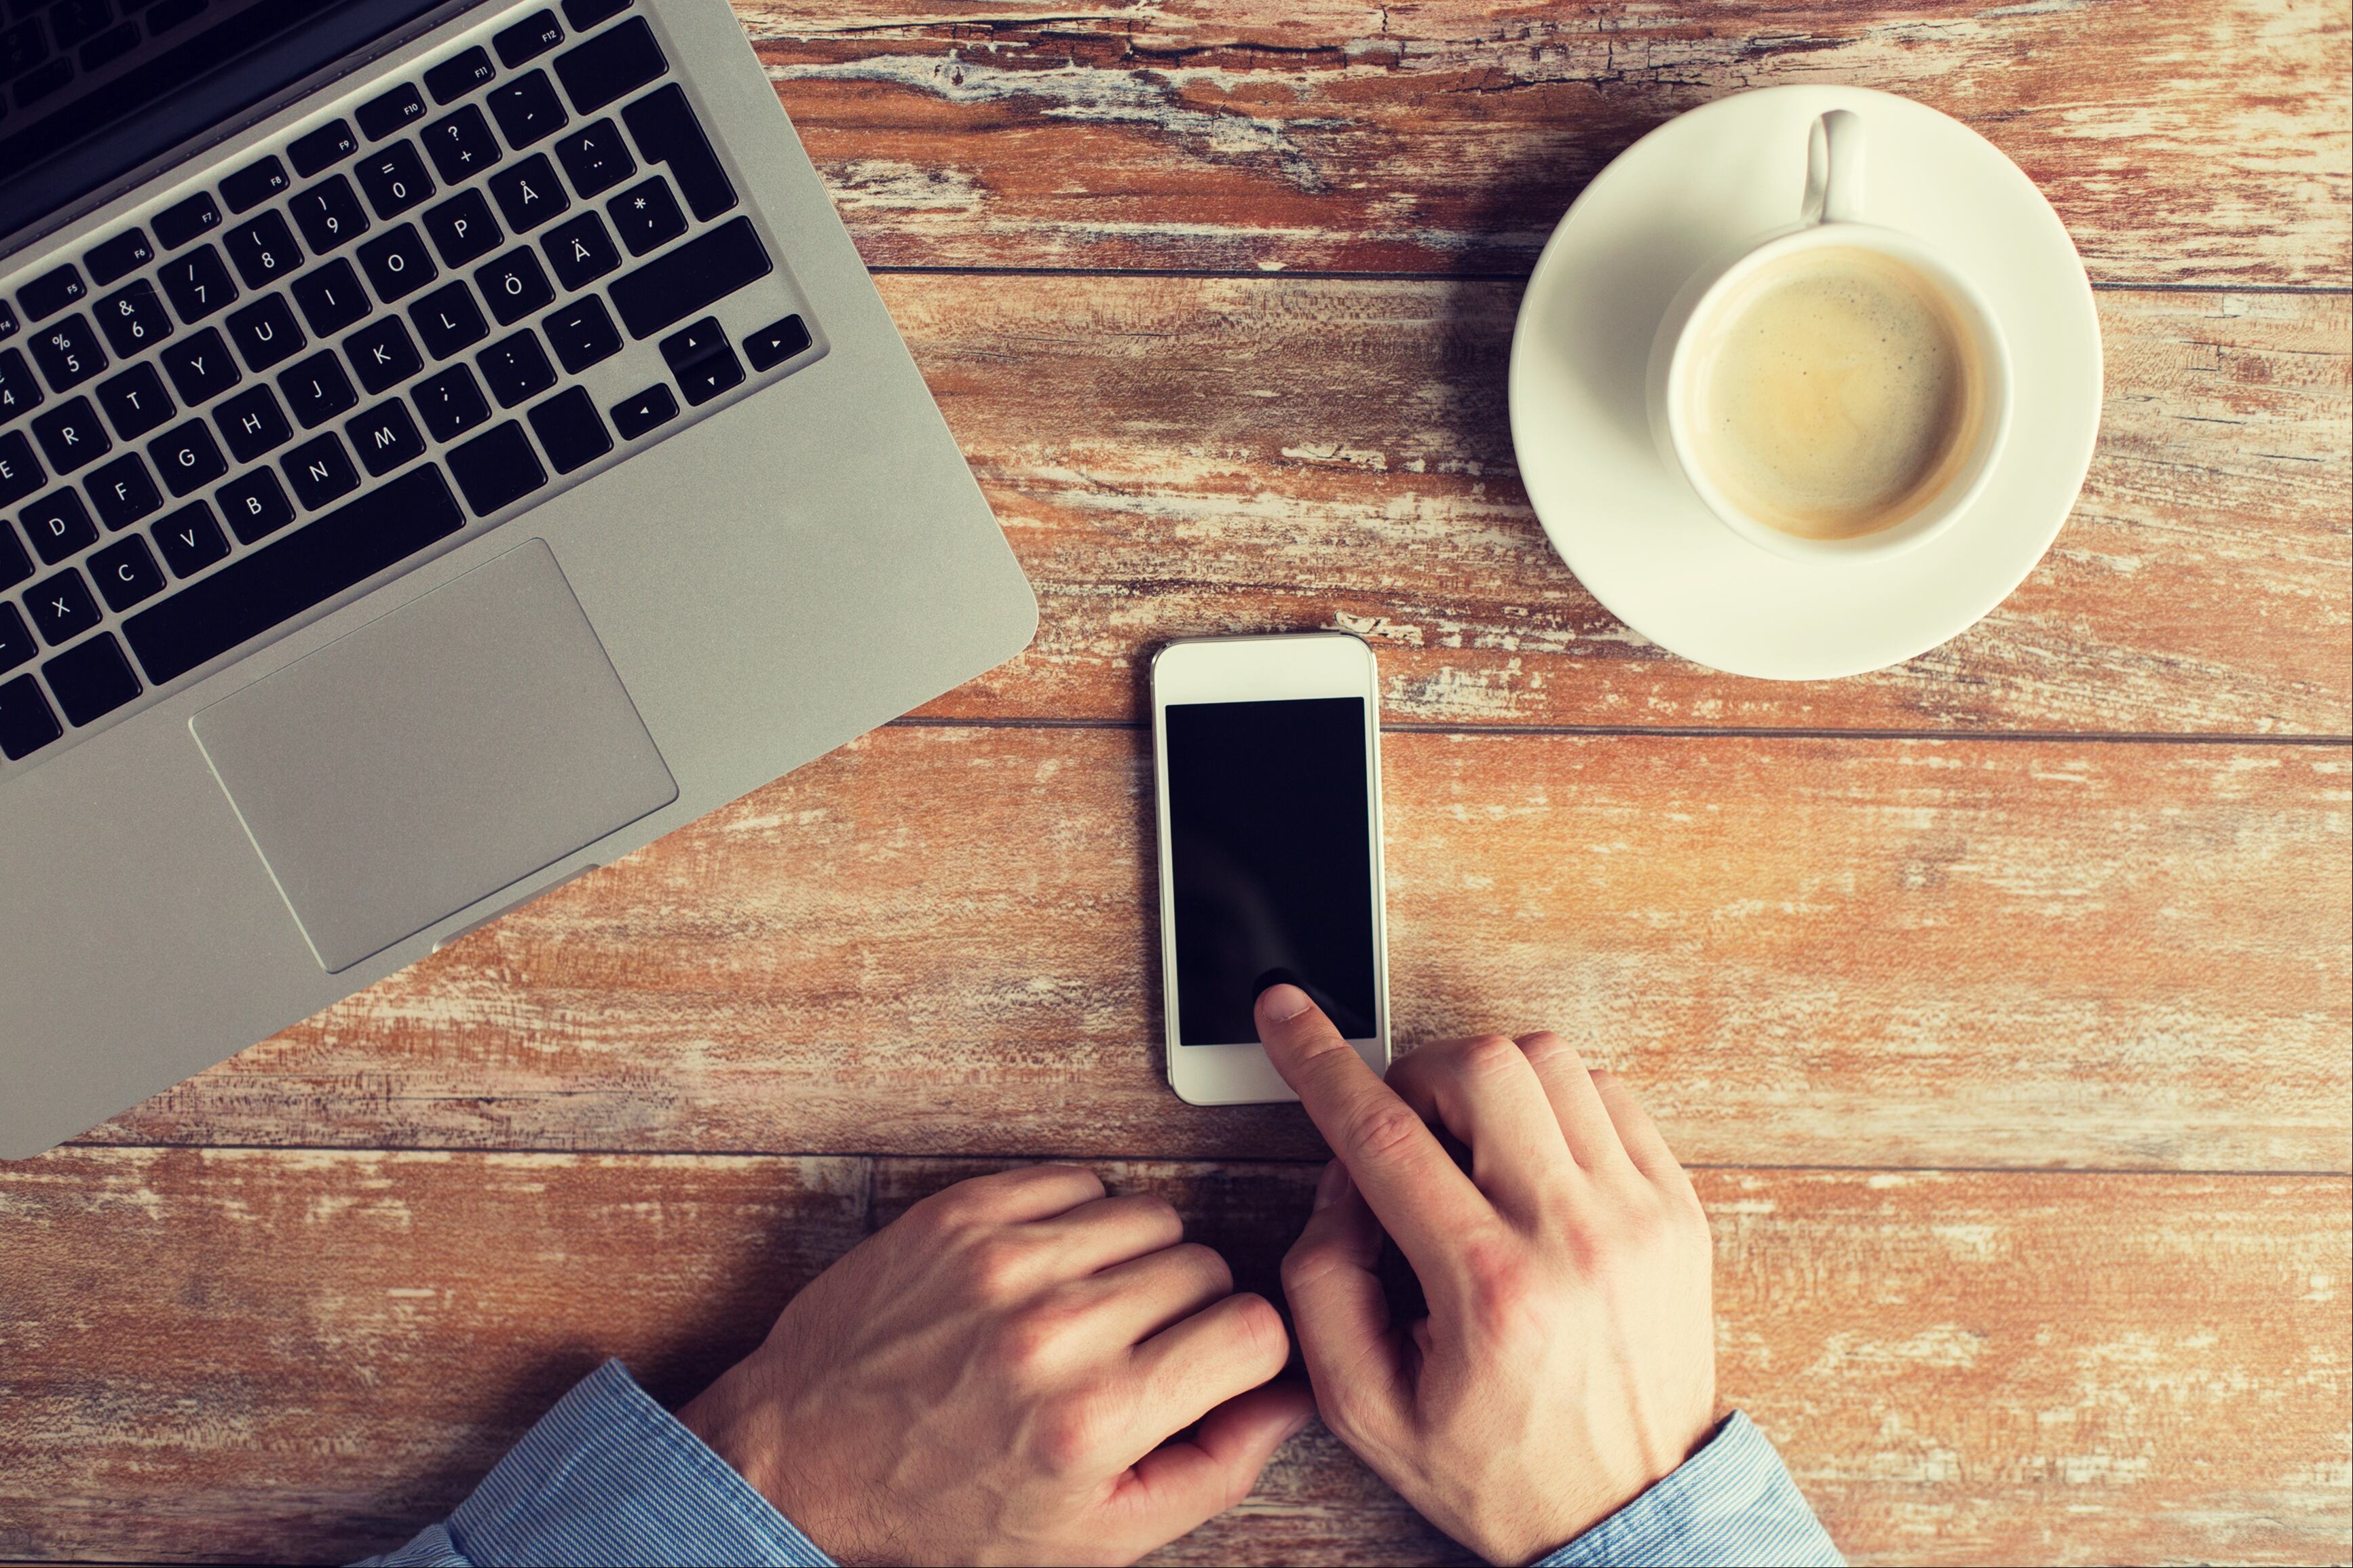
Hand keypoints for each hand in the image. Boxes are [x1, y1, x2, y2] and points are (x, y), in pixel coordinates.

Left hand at [676, 1164, 1312, 1565]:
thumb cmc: (946, 1507)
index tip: (1211, 1367)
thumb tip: (1292, 1397)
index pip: (1255, 1332)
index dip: (1244, 1354)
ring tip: (1090, 1312)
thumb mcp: (1096, 1537)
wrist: (806, 1457)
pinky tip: (1047, 1274)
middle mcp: (1055, 1333)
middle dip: (1190, 1311)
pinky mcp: (964, 1214)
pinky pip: (1081, 1181)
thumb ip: (1213, 1469)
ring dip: (1137, 1261)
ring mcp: (1005, 1262)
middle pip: (1208, 1268)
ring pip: (1151, 1217)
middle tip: (1136, 1352)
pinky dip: (1079, 1221)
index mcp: (1097, 1421)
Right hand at [1256, 984, 1715, 1565]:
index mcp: (1490, 1290)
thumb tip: (1340, 1181)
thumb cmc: (1501, 1469)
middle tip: (1402, 1133)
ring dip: (1488, 1081)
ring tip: (1468, 1146)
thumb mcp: (1366, 1408)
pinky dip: (1556, 1102)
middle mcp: (1575, 1238)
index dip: (1320, 1061)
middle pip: (1481, 1068)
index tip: (1286, 1011)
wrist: (1634, 1515)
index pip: (1386, 1135)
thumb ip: (1322, 1284)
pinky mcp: (1679, 1210)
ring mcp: (1640, 1216)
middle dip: (1416, 1076)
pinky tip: (1529, 1157)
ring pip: (1552, 1062)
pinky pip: (1612, 1095)